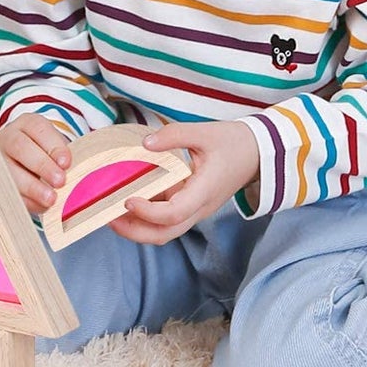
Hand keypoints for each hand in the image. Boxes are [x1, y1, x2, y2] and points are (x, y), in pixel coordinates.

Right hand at [0, 114, 73, 216]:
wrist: (28, 159)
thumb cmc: (48, 152)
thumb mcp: (57, 146)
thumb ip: (65, 156)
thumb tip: (78, 174)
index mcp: (26, 124)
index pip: (38, 128)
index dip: (53, 146)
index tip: (66, 163)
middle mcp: (8, 138)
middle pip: (20, 147)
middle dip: (42, 165)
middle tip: (60, 181)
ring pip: (10, 171)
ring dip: (32, 187)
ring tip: (51, 199)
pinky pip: (8, 191)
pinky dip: (26, 201)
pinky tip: (42, 206)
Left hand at [109, 120, 259, 245]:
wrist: (260, 153)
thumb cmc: (234, 142)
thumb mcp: (204, 132)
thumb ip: (174, 135)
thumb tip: (145, 143)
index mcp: (205, 192)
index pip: (174, 214)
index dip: (148, 211)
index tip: (127, 200)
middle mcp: (200, 208)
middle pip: (165, 234)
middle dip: (134, 231)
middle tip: (107, 217)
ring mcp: (196, 210)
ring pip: (165, 231)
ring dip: (138, 227)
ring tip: (110, 212)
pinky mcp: (192, 205)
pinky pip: (167, 219)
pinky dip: (146, 217)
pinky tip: (127, 202)